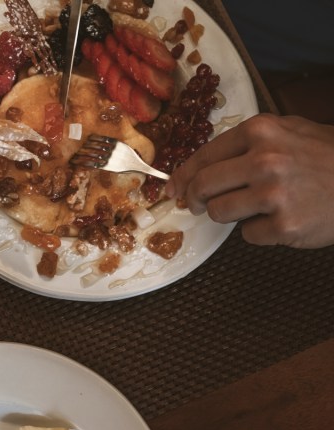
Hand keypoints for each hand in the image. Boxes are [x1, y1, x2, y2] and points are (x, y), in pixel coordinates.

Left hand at [165, 113, 333, 247]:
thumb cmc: (329, 157)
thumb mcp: (292, 132)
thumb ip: (248, 144)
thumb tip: (199, 167)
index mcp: (262, 132)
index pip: (204, 156)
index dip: (182, 176)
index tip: (172, 189)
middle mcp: (265, 160)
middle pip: (203, 186)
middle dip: (193, 199)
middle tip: (195, 206)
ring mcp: (275, 194)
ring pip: (220, 212)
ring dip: (229, 215)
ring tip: (254, 207)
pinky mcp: (284, 226)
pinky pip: (248, 235)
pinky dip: (259, 231)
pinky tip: (282, 219)